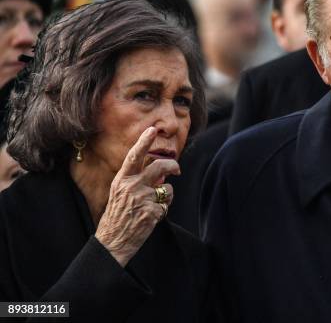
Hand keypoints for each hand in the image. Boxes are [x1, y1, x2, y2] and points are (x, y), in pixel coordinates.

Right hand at [95, 127, 179, 266]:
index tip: (151, 129)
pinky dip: (162, 212)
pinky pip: (166, 206)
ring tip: (153, 206)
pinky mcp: (151, 213)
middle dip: (173, 166)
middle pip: (160, 167)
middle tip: (178, 169)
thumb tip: (160, 174)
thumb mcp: (121, 194)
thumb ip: (137, 181)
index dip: (143, 142)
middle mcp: (131, 187)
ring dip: (166, 196)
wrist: (112, 242)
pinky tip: (150, 218)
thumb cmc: (117, 216)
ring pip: (167, 188)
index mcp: (122, 180)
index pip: (134, 156)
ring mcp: (142, 200)